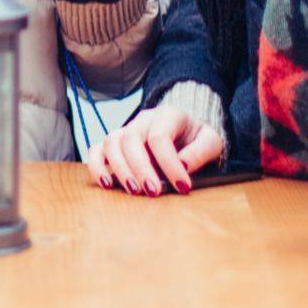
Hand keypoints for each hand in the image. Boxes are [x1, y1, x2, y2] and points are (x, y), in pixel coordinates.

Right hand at [86, 105, 223, 195]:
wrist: (186, 132)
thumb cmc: (197, 139)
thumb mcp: (211, 142)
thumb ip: (200, 151)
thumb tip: (183, 166)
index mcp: (168, 115)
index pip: (160, 137)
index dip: (169, 164)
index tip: (182, 187)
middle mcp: (143, 120)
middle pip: (131, 139)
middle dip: (141, 168)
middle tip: (154, 192)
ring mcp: (126, 130)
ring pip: (111, 143)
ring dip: (120, 169)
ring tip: (134, 191)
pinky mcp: (115, 144)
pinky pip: (96, 149)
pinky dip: (97, 166)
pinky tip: (107, 183)